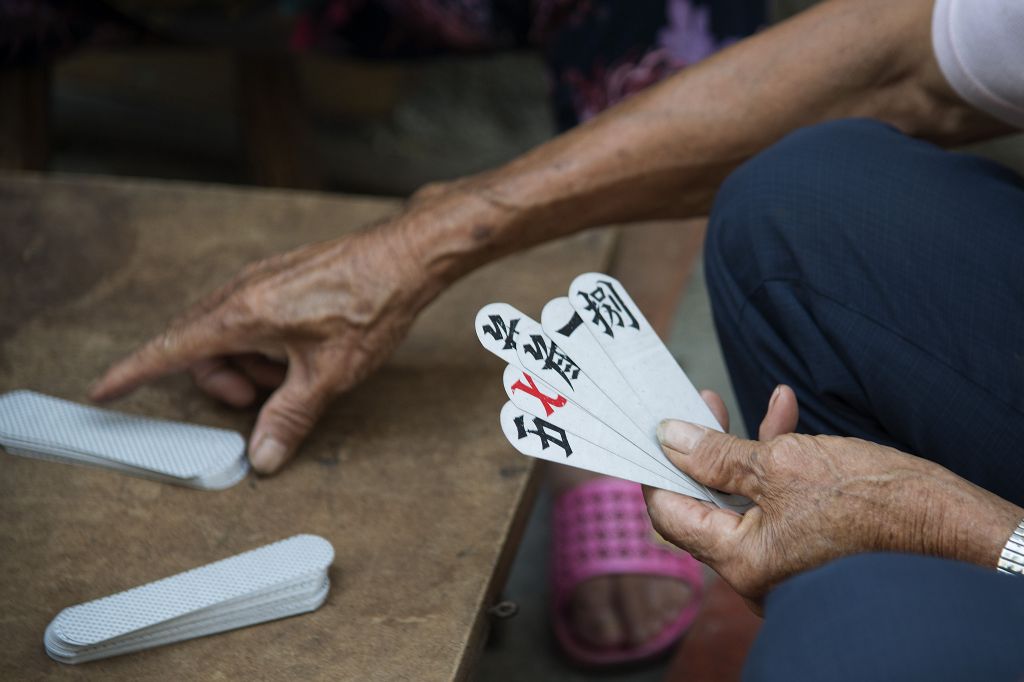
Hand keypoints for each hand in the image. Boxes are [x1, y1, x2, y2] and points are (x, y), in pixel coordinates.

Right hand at [90, 223, 436, 473]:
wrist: (405, 256)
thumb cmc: (370, 306)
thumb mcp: (328, 375)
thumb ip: (289, 417)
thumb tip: (262, 456)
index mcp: (243, 315)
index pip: (171, 349)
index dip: (133, 373)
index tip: (102, 390)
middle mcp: (242, 292)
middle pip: (198, 345)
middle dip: (218, 380)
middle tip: (260, 399)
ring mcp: (261, 280)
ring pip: (226, 331)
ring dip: (246, 362)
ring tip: (292, 373)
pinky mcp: (281, 278)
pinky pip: (250, 315)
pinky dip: (262, 342)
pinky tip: (300, 351)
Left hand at [645, 386, 1021, 606]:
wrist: (957, 534)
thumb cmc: (877, 504)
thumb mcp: (786, 464)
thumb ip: (719, 454)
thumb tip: (670, 439)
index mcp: (741, 560)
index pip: (671, 514)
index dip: (657, 469)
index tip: (656, 430)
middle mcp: (758, 571)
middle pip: (708, 504)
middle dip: (704, 448)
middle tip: (702, 405)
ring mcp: (787, 562)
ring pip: (748, 497)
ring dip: (748, 447)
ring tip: (756, 403)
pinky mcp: (814, 546)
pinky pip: (782, 502)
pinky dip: (782, 460)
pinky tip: (789, 412)